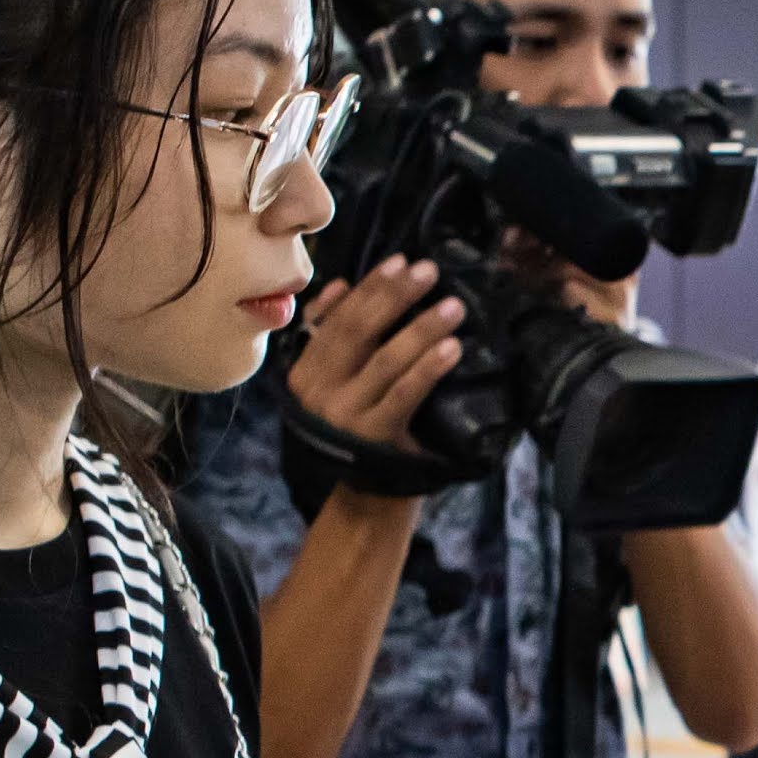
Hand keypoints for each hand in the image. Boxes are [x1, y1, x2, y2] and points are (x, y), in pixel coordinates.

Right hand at [285, 259, 459, 453]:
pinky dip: (428, 367)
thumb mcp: (333, 382)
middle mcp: (318, 391)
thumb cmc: (356, 426)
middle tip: (430, 271)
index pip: (338, 319)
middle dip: (396, 297)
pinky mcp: (373, 436)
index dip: (370, 288)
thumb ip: (332, 336)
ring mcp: (344, 414)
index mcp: (305, 372)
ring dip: (421, 328)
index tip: (400, 262)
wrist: (363, 495)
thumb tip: (340, 284)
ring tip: (453, 307)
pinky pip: (405, 394)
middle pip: (359, 331)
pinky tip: (451, 347)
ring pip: (386, 360)